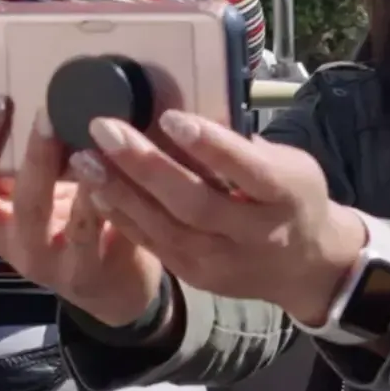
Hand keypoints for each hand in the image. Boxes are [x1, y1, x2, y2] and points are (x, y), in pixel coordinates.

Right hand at [0, 97, 164, 327]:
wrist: (112, 285)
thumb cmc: (73, 222)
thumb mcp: (43, 192)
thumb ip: (36, 157)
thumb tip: (51, 86)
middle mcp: (17, 243)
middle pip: (18, 201)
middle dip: (34, 155)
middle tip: (51, 114)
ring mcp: (56, 264)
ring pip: (67, 224)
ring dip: (85, 181)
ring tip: (97, 148)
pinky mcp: (95, 272)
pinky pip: (109, 235)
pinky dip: (119, 201)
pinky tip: (132, 174)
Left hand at [71, 111, 365, 325]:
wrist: (305, 265)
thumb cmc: (293, 197)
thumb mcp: (289, 164)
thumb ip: (244, 147)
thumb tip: (186, 114)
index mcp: (286, 195)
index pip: (247, 169)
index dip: (209, 145)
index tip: (170, 116)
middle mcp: (254, 234)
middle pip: (195, 202)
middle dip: (145, 165)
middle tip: (105, 129)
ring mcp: (222, 261)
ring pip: (165, 227)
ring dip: (120, 191)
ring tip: (84, 158)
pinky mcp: (196, 275)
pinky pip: (153, 243)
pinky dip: (123, 215)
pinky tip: (96, 189)